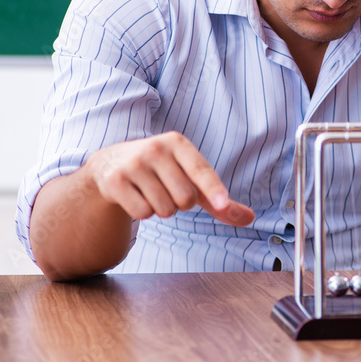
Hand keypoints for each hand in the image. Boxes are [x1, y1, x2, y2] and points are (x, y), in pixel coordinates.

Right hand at [84, 131, 254, 226]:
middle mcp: (154, 149)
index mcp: (177, 143)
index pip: (201, 170)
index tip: (223, 204)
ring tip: (151, 191)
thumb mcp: (189, 176)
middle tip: (168, 189)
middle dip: (182, 203)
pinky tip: (136, 196)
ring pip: (164, 209)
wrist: (111, 162)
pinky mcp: (115, 181)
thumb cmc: (162, 171)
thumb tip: (249, 218)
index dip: (214, 190)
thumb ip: (218, 200)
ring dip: (162, 209)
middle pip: (185, 199)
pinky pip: (142, 213)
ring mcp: (133, 164)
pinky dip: (144, 212)